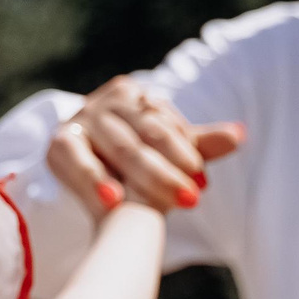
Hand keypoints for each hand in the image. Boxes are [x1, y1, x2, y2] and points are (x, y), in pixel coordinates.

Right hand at [47, 75, 246, 214]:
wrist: (73, 165)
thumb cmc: (124, 157)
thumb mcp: (161, 151)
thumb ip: (196, 143)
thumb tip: (240, 136)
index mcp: (133, 95)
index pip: (164, 124)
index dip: (186, 152)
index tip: (202, 182)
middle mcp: (105, 102)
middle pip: (146, 136)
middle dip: (171, 169)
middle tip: (193, 198)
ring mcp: (80, 120)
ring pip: (120, 148)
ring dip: (146, 177)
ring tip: (167, 202)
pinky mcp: (58, 145)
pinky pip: (79, 162)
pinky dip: (96, 182)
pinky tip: (113, 202)